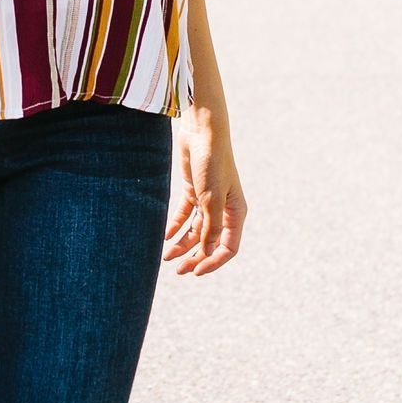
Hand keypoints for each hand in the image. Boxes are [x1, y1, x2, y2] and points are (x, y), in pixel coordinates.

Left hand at [165, 99, 245, 275]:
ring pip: (196, 231)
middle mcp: (224, 209)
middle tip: (178, 270)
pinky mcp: (194, 191)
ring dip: (182, 244)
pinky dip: (176, 227)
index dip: (213, 262)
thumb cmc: (212, 163)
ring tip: (166, 257)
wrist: (202, 132)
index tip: (195, 271)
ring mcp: (208, 201)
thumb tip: (207, 253)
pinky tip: (165, 236)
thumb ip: (209, 227)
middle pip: (210, 243)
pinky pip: (185, 216)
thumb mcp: (210, 199)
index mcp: (236, 213)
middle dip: (195, 257)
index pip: (228, 248)